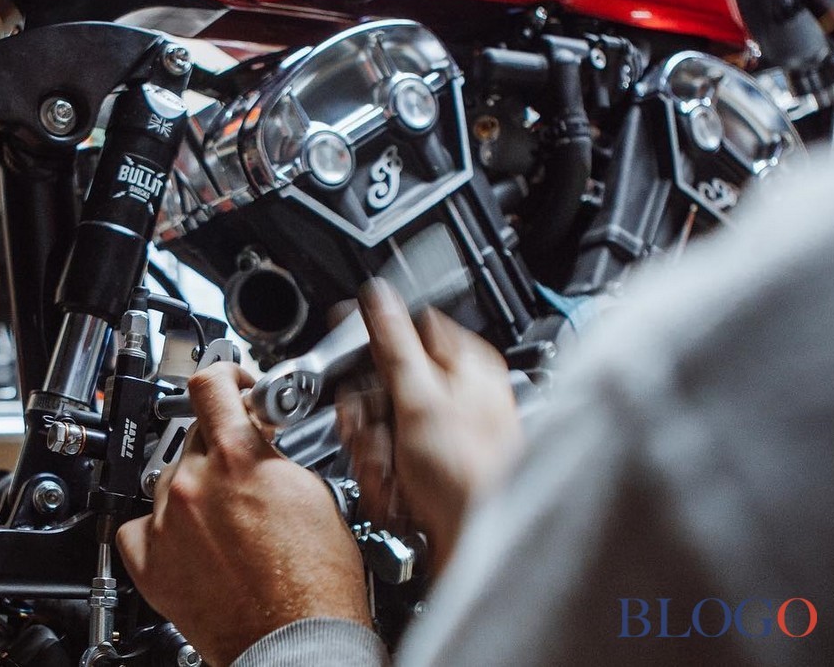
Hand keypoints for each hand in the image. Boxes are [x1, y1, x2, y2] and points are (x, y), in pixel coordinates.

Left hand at [117, 363, 370, 665]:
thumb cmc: (316, 584)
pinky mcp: (149, 560)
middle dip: (221, 447)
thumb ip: (275, 454)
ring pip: (171, 479)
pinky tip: (189, 540)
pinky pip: (141, 524)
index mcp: (239, 457)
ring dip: (194, 490)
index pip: (211, 384)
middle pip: (195, 437)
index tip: (231, 384)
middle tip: (243, 473)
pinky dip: (161, 528)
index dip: (224, 375)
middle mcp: (195, 482)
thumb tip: (260, 437)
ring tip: (226, 522)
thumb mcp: (312, 494)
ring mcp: (167, 521)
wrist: (297, 643)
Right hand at [340, 279, 521, 573]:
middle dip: (369, 417)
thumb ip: (393, 342)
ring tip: (392, 472)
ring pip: (381, 424)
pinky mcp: (433, 466)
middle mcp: (458, 393)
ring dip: (374, 453)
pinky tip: (398, 489)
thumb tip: (377, 293)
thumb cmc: (470, 471)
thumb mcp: (420, 397)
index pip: (406, 330)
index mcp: (464, 362)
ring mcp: (444, 432)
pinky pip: (389, 457)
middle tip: (375, 436)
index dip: (372, 350)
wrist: (481, 540)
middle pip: (385, 383)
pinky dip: (385, 475)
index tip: (352, 367)